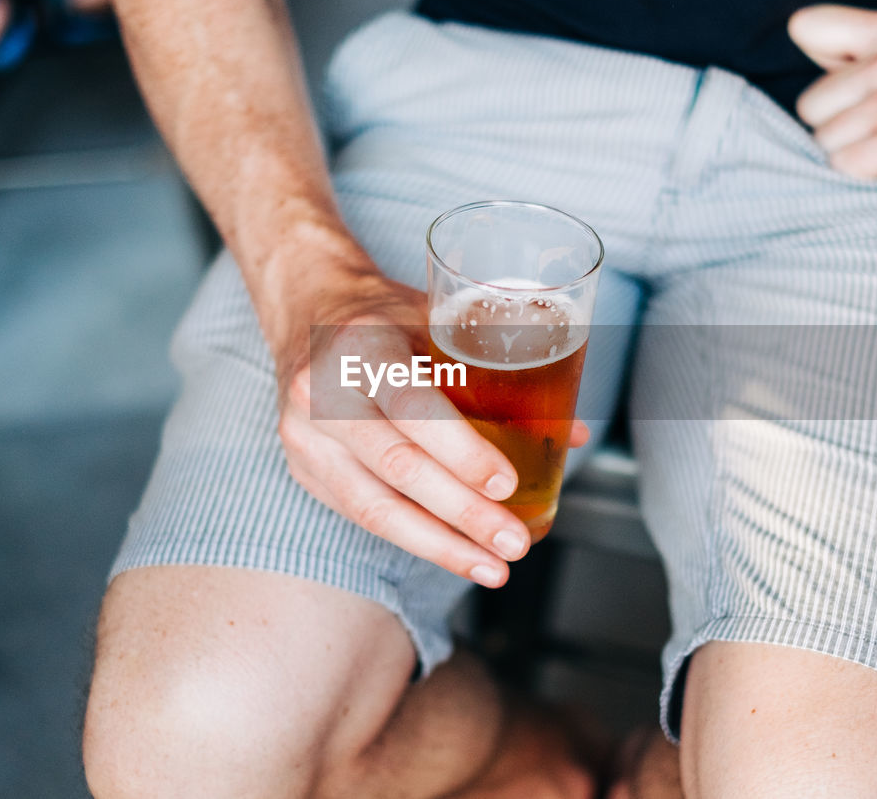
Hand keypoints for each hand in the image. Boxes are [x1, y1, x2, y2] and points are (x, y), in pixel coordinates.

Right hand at [274, 272, 588, 587]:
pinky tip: (454, 552)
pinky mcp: (304, 469)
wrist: (308, 310)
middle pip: (398, 467)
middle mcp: (323, 392)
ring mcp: (306, 436)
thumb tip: (572, 433)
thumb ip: (501, 372)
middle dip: (463, 513)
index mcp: (363, 345)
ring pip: (374, 507)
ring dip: (440, 545)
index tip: (507, 483)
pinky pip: (362, 515)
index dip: (462, 452)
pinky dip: (414, 538)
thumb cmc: (386, 318)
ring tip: (491, 567)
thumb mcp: (438, 320)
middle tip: (512, 542)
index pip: (413, 407)